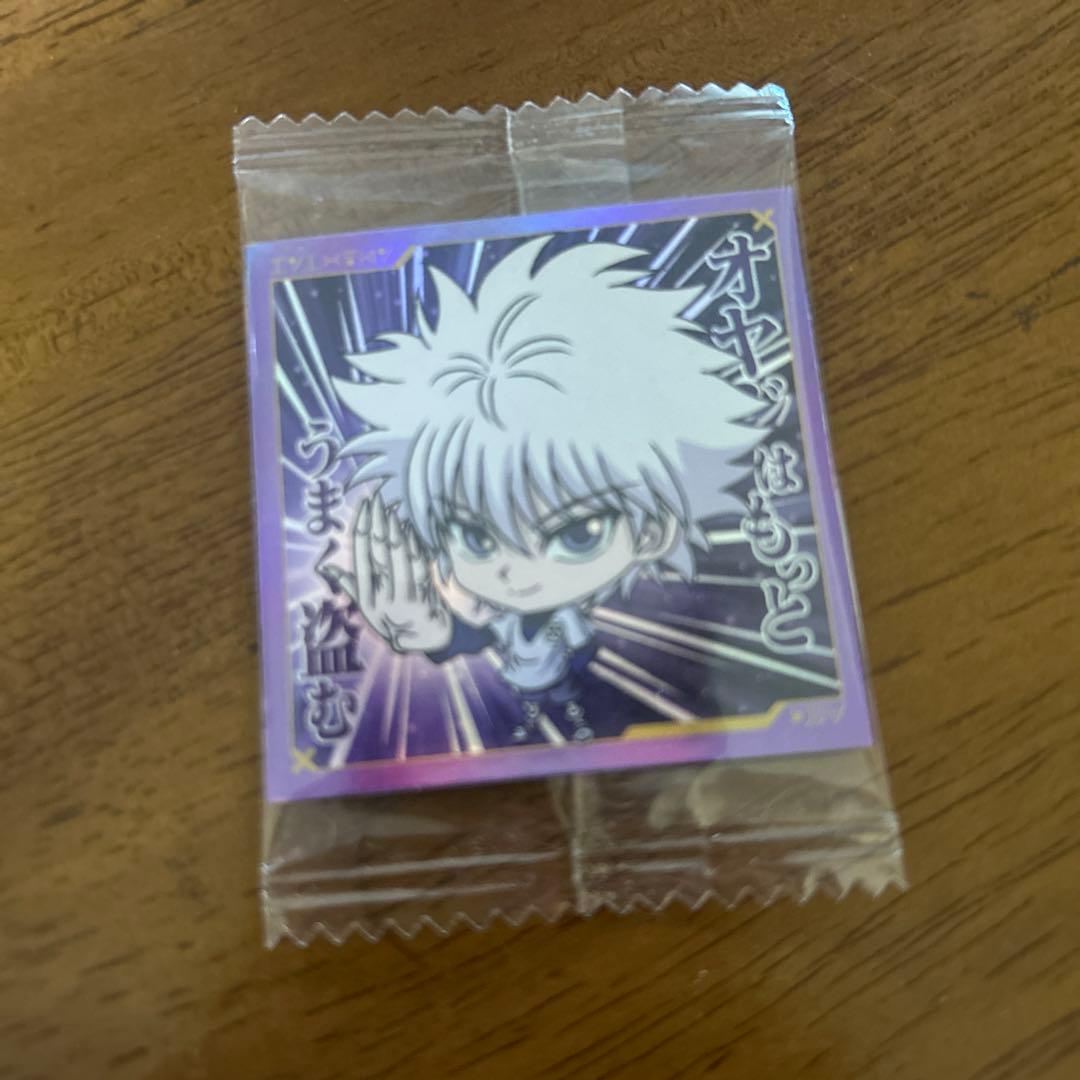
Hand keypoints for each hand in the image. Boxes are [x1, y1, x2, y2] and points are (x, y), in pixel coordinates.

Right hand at [352, 494, 452, 652]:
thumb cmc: (393, 620)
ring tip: (391, 509)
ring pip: (398, 558)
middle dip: (377, 523)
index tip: (364, 507)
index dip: (362, 530)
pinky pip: (418, 567)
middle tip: (376, 498)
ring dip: (395, 531)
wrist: (424, 640)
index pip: (361, 557)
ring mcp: (403, 600)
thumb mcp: (368, 609)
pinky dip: (414, 546)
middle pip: (379, 553)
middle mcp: (382, 598)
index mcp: (366, 598)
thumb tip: (326, 567)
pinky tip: (410, 529)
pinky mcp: (423, 599)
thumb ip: (350, 585)